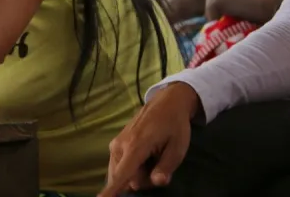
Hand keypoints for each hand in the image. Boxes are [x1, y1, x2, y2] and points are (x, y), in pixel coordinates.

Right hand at [100, 82, 199, 196]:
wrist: (167, 102)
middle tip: (159, 163)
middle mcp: (120, 146)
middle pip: (126, 179)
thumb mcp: (178, 147)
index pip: (122, 174)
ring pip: (121, 174)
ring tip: (153, 157)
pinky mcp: (114, 145)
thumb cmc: (174, 125)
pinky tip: (143, 156)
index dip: (111, 191)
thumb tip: (157, 182)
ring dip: (137, 173)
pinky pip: (119, 167)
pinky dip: (132, 167)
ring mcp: (115, 145)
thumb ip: (166, 166)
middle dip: (143, 180)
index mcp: (136, 145)